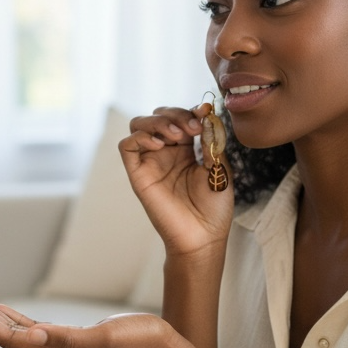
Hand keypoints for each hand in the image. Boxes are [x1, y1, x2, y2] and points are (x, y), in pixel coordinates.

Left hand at [0, 290, 185, 347]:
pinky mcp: (71, 341)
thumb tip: (31, 336)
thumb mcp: (104, 338)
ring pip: (16, 331)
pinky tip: (2, 311)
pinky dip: (13, 318)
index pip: (9, 338)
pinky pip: (32, 329)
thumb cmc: (139, 343)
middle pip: (5, 334)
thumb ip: (67, 338)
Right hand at [121, 104, 233, 257]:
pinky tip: (160, 145)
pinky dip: (141, 137)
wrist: (203, 236)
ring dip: (158, 121)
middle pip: (158, 116)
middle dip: (175, 114)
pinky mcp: (138, 174)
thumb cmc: (213, 208)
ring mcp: (150, 162)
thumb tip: (206, 114)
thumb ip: (211, 141)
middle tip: (193, 128)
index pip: (180, 117)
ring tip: (177, 136)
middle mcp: (165, 153)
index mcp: (185, 150)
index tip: (204, 114)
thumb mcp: (220, 168)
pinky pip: (127, 146)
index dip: (190, 111)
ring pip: (139, 125)